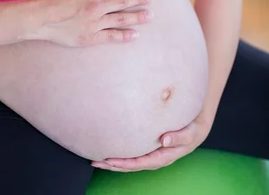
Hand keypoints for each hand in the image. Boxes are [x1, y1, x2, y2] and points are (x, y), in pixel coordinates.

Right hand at [38, 0, 151, 46]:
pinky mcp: (91, 37)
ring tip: (149, 16)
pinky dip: (124, 35)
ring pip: (121, 19)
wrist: (41, 18)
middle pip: (123, 2)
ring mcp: (95, 23)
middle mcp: (97, 6)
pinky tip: (135, 34)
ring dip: (137, 17)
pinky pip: (112, 36)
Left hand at [91, 110, 212, 171]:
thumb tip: (164, 140)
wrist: (196, 126)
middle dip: (113, 165)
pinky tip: (109, 149)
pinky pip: (133, 153)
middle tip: (95, 162)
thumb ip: (179, 137)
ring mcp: (152, 153)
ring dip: (114, 162)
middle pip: (132, 165)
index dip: (125, 163)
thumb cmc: (192, 129)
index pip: (140, 162)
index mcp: (163, 156)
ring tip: (96, 160)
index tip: (109, 160)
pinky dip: (121, 154)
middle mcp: (156, 157)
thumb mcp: (190, 132)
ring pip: (130, 161)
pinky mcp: (149, 147)